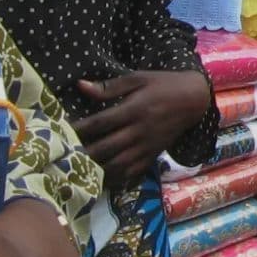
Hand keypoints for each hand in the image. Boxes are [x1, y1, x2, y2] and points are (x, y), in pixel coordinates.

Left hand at [76, 69, 211, 183]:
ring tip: (79, 170)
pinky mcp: (153, 155)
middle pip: (105, 147)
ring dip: (97, 169)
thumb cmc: (163, 84)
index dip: (78, 129)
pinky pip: (132, 172)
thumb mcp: (138, 78)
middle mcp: (139, 130)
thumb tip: (80, 86)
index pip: (100, 123)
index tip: (61, 133)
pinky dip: (115, 178)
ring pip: (117, 164)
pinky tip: (102, 178)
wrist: (194, 99)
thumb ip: (109, 86)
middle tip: (63, 157)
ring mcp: (146, 145)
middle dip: (83, 154)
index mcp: (134, 109)